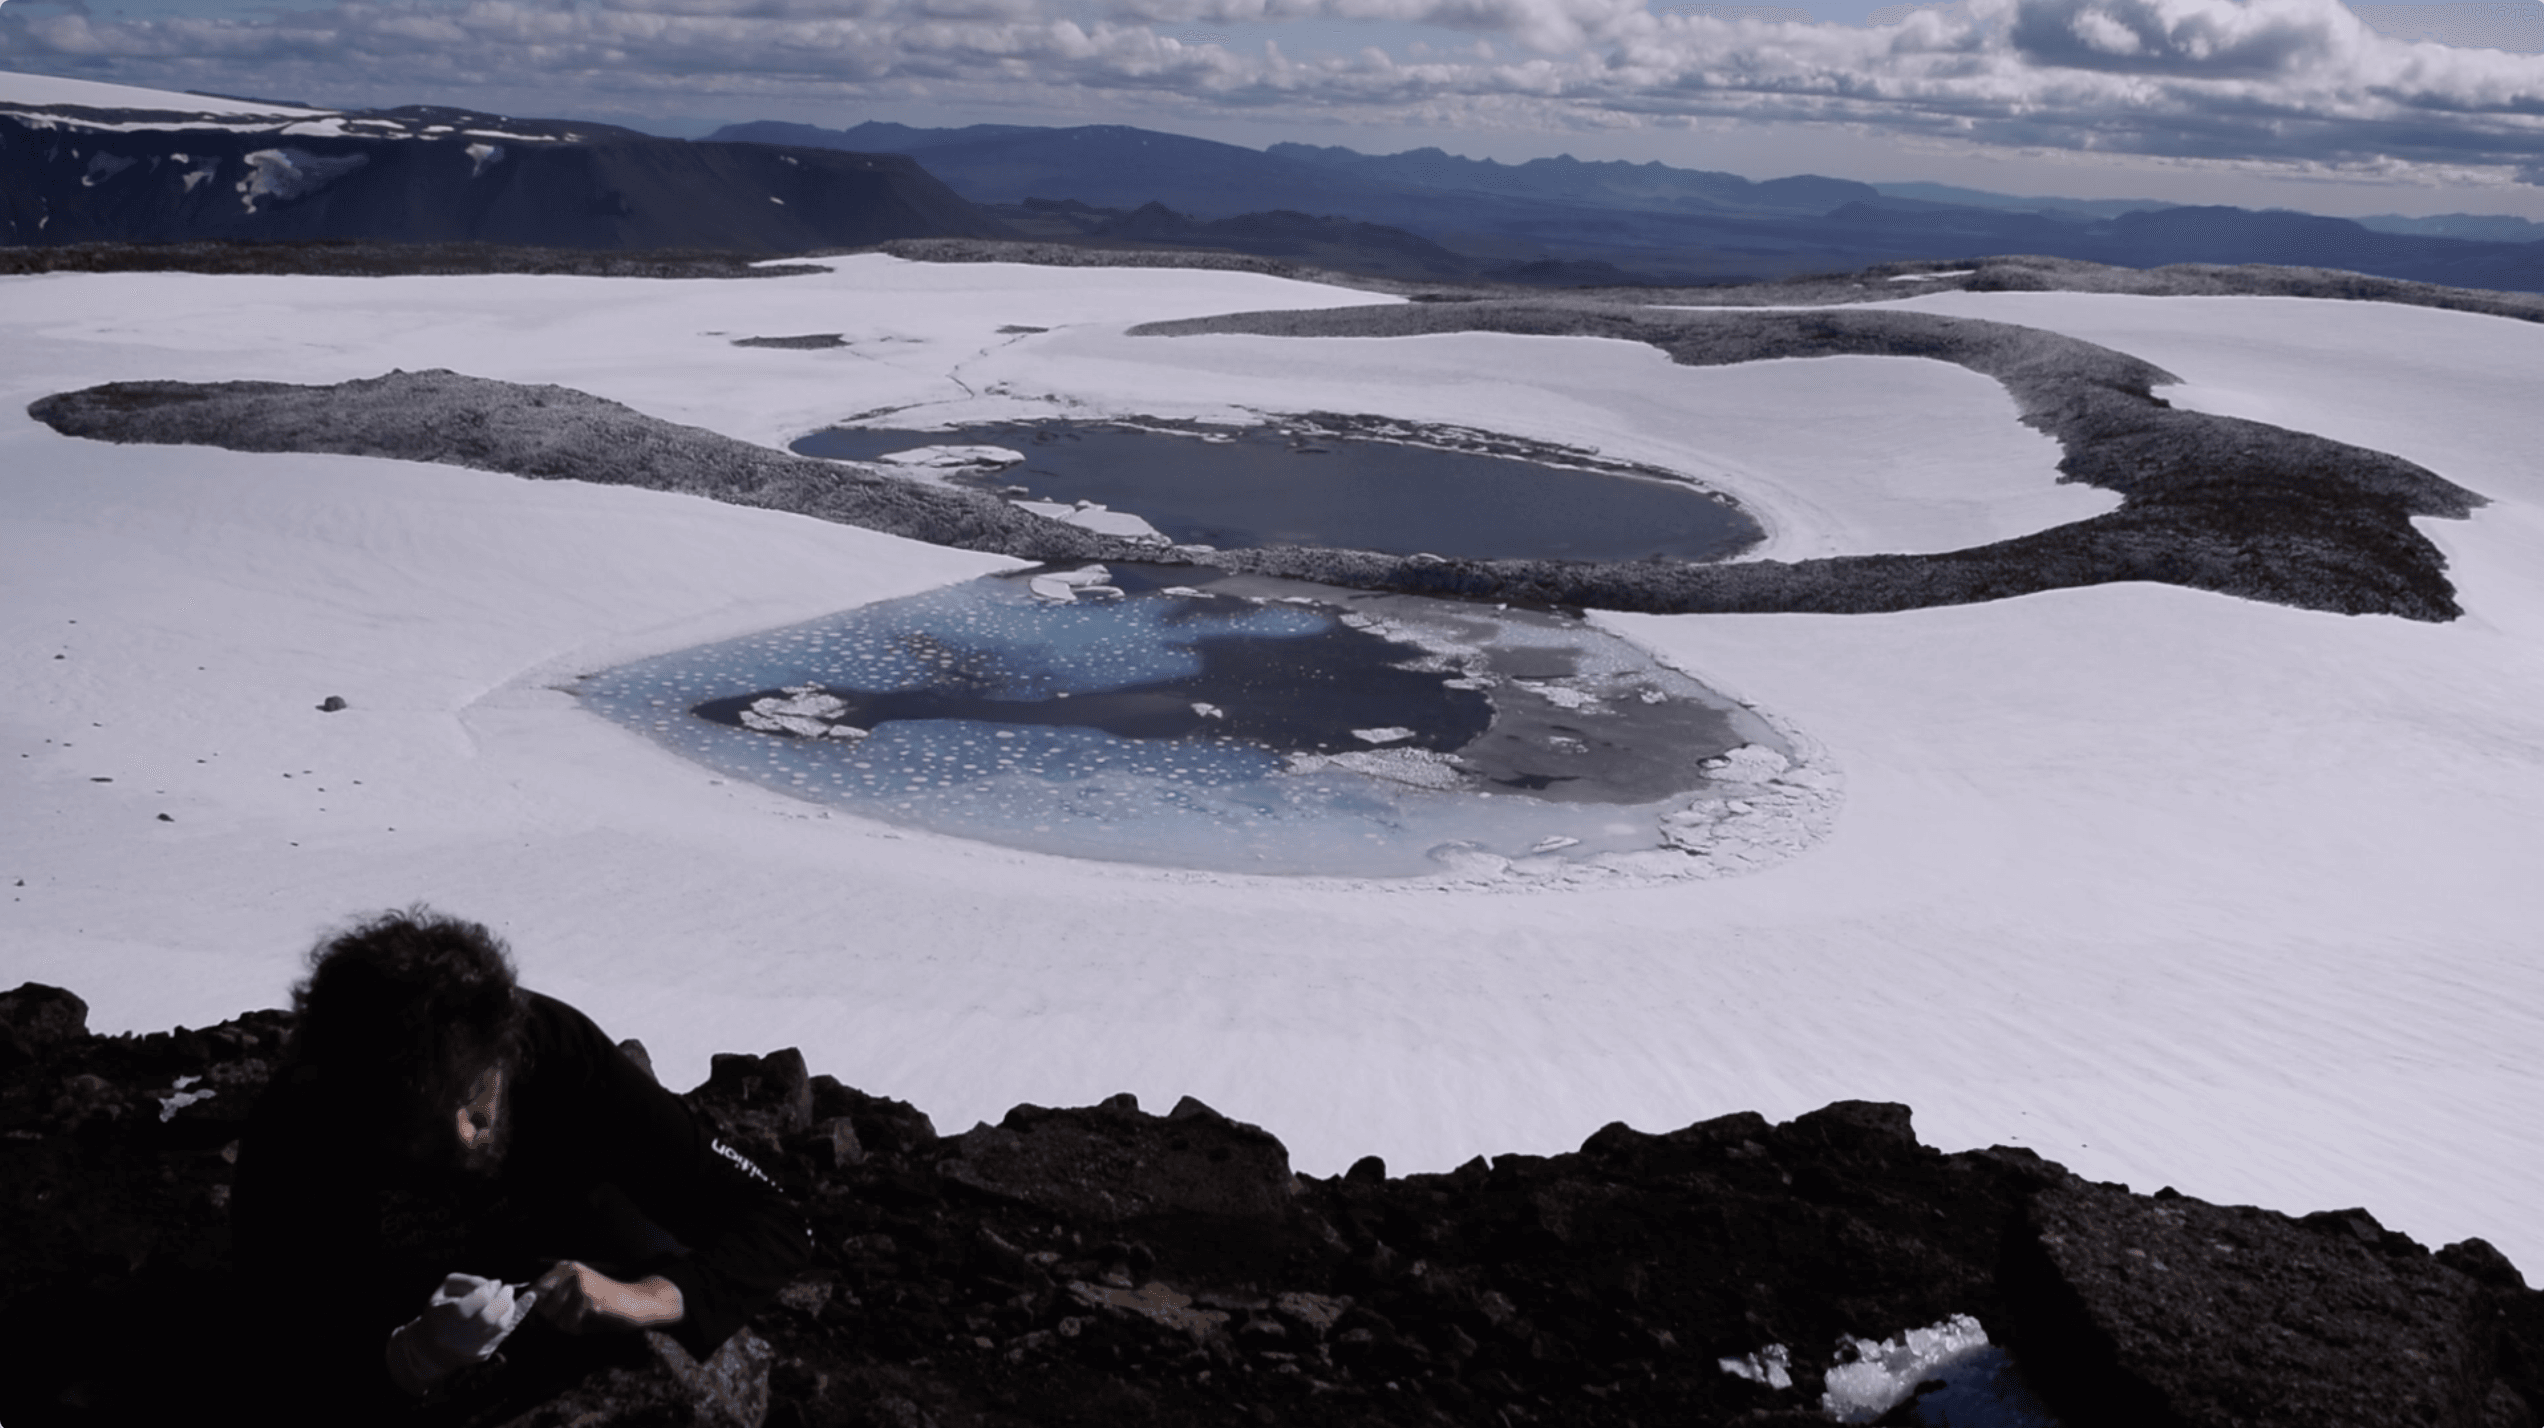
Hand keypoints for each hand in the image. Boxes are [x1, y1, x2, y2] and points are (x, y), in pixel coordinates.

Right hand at [385, 1273, 535, 1395]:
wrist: (431, 1349)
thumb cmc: (439, 1312)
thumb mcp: (444, 1291)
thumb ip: (468, 1282)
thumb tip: (496, 1284)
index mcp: (441, 1319)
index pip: (468, 1307)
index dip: (485, 1292)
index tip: (492, 1284)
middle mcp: (456, 1338)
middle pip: (487, 1318)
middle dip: (502, 1299)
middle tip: (507, 1288)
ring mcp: (471, 1348)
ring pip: (500, 1327)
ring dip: (510, 1306)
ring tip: (507, 1295)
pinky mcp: (483, 1353)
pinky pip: (505, 1333)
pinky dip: (519, 1314)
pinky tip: (530, 1297)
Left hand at [529, 1260, 685, 1334]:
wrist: (635, 1303)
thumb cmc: (603, 1302)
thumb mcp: (575, 1294)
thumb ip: (551, 1299)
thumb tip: (525, 1314)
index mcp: (564, 1267)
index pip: (534, 1291)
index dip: (534, 1310)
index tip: (538, 1322)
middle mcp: (569, 1271)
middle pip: (541, 1306)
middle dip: (552, 1320)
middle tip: (570, 1321)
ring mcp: (579, 1283)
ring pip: (554, 1317)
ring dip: (565, 1325)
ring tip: (581, 1321)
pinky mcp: (587, 1298)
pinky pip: (569, 1323)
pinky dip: (577, 1329)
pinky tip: (589, 1323)